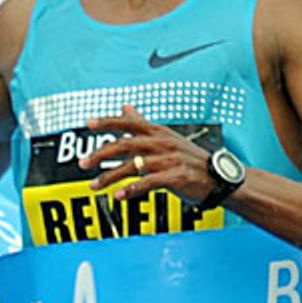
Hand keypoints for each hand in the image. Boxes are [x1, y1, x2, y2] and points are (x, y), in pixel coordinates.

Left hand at [81, 106, 213, 203]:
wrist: (218, 177)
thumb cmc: (189, 158)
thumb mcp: (166, 136)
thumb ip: (142, 124)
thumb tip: (125, 106)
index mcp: (158, 131)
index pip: (129, 123)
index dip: (108, 122)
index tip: (88, 124)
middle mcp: (162, 142)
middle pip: (125, 144)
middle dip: (100, 153)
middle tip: (82, 164)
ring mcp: (169, 159)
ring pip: (133, 166)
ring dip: (110, 176)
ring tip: (93, 186)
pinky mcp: (176, 177)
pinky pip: (148, 183)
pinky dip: (131, 190)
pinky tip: (118, 196)